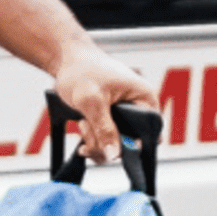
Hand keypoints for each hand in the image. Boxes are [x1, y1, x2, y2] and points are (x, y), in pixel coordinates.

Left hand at [52, 41, 158, 161]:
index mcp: (145, 100)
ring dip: (94, 140)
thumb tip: (114, 155)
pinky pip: (107, 143)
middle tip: (85, 125)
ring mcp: (124, 118)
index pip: (150, 136)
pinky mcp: (111, 122)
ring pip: (115, 146)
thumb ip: (104, 128)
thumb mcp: (91, 99)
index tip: (111, 145)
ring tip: (82, 120)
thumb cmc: (81, 69)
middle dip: (104, 142)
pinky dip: (92, 140)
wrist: (66, 60)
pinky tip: (82, 128)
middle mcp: (139, 110)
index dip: (131, 145)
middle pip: (130, 145)